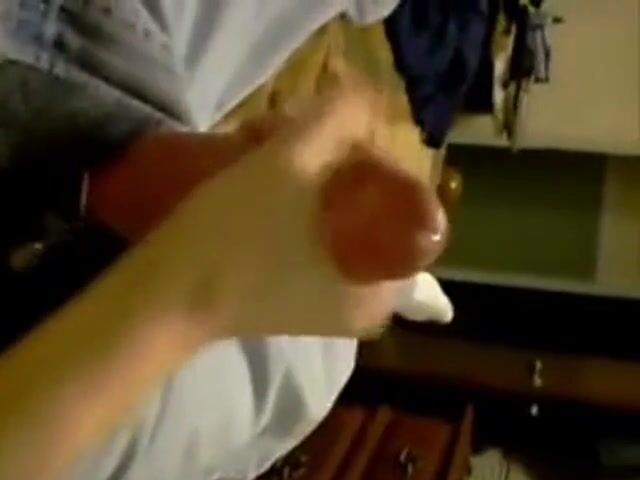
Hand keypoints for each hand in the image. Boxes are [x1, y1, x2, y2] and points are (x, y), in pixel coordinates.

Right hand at [93, 87, 447, 337]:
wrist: (162, 296)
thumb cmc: (233, 237)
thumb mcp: (287, 166)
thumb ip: (336, 120)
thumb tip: (363, 97)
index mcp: (384, 289)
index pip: (402, 204)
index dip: (369, 158)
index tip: (328, 137)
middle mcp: (367, 306)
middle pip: (368, 208)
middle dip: (330, 162)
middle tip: (284, 135)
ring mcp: (330, 306)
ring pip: (338, 219)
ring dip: (307, 176)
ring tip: (260, 145)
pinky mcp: (296, 299)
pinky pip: (315, 238)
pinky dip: (296, 206)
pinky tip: (260, 175)